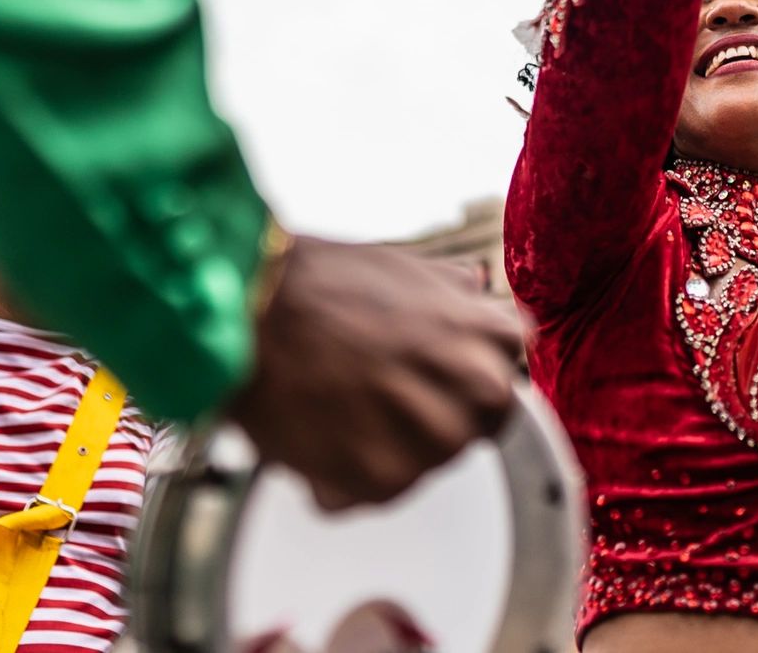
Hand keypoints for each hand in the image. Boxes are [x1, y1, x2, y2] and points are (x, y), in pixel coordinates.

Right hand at [227, 236, 523, 508]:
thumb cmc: (318, 285)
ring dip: (389, 445)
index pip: (506, 365)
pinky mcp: (385, 484)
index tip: (434, 368)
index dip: (462, 365)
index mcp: (488, 337)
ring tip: (341, 402)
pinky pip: (375, 491)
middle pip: (477, 423)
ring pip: (426, 461)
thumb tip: (472, 288)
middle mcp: (474, 392)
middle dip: (436, 412)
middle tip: (381, 389)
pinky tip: (317, 430)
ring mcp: (434, 442)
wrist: (251, 314)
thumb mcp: (404, 266)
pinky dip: (345, 475)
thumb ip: (451, 290)